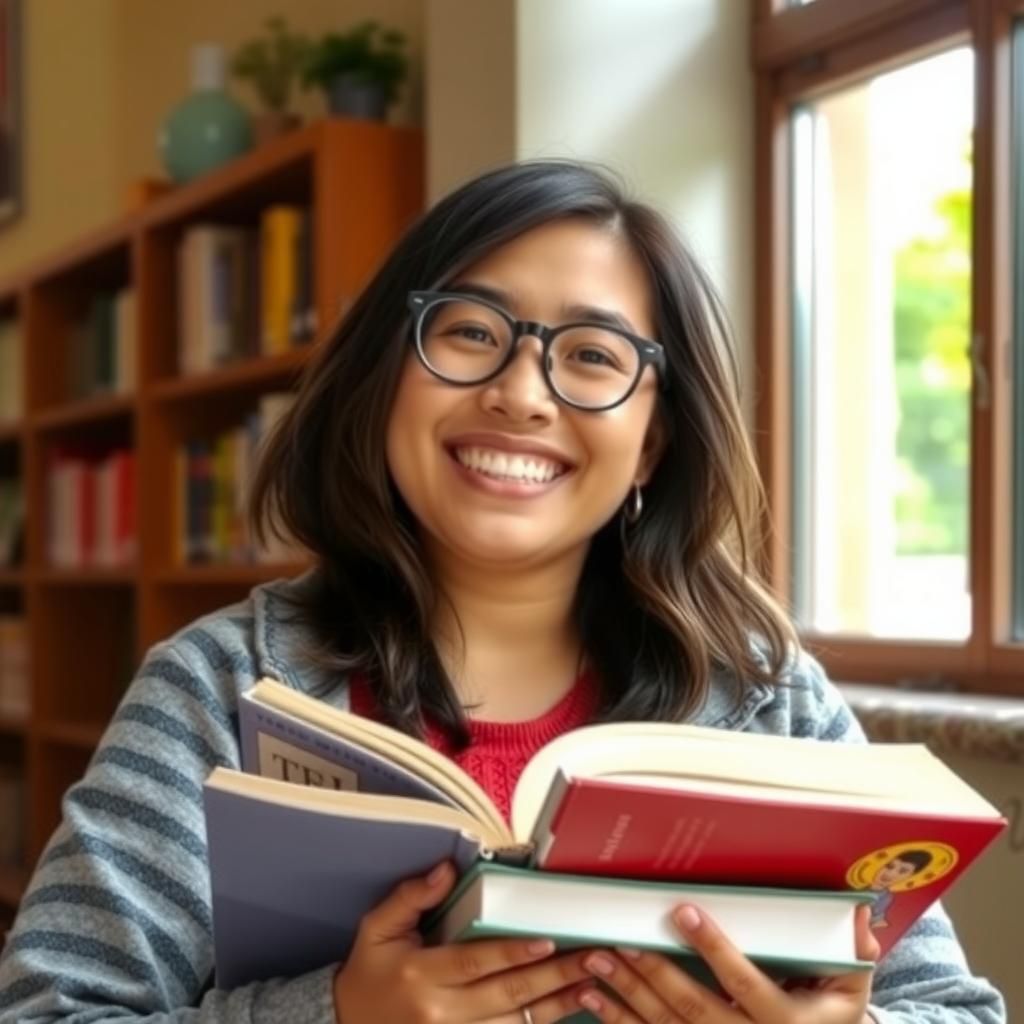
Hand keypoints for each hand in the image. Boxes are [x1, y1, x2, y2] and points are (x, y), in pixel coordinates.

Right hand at [333, 861, 596, 1023]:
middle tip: (590, 959)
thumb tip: (446, 870)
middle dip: (553, 977)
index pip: (476, 962)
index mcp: (421, 974)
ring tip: (589, 987)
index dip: (513, 953)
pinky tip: (560, 1013)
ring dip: (555, 1007)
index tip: (548, 940)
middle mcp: (439, 1012)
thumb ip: (411, 897)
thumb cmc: (369, 971)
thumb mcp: (377, 927)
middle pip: (505, 995)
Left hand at [573, 901, 879, 1022]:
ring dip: (627, 998)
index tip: (682, 911)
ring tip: (595, 963)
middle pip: (696, 1011)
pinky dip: (621, 1022)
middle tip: (620, 940)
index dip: (713, 948)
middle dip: (655, 975)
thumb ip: (852, 950)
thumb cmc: (830, 1013)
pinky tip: (593, 1000)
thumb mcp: (851, 983)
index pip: (744, 984)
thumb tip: (856, 911)